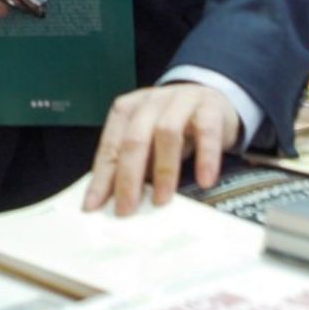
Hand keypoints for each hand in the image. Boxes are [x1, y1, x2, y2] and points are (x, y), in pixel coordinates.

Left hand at [84, 82, 241, 216]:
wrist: (213, 101)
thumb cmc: (175, 126)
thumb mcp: (149, 142)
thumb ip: (133, 164)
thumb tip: (117, 200)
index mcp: (128, 110)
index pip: (111, 145)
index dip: (102, 176)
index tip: (94, 205)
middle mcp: (151, 102)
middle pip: (134, 138)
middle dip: (128, 177)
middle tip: (126, 208)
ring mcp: (180, 101)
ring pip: (167, 132)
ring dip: (163, 170)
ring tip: (161, 199)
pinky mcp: (210, 107)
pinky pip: (207, 131)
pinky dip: (205, 157)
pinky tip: (204, 180)